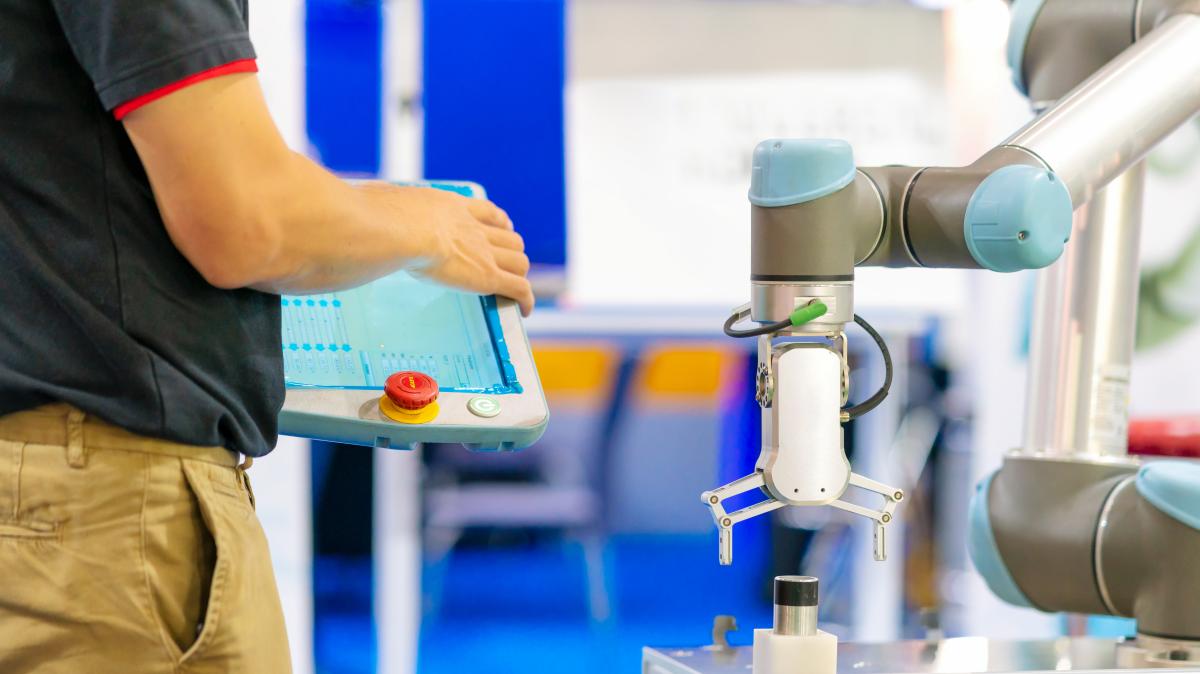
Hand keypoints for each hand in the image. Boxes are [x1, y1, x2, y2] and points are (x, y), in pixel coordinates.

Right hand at [375, 185, 534, 315]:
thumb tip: (358, 203)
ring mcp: (484, 252)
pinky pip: (518, 288)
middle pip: (510, 237)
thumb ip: (379, 206)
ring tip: (513, 288)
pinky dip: (525, 299)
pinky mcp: (488, 276)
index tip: (503, 227)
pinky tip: (524, 310)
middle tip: (506, 263)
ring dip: (518, 274)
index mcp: (452, 207)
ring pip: (519, 261)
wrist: (399, 230)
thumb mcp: (383, 204)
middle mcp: (474, 228)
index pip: (487, 212)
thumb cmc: (381, 217)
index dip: (499, 222)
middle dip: (511, 250)